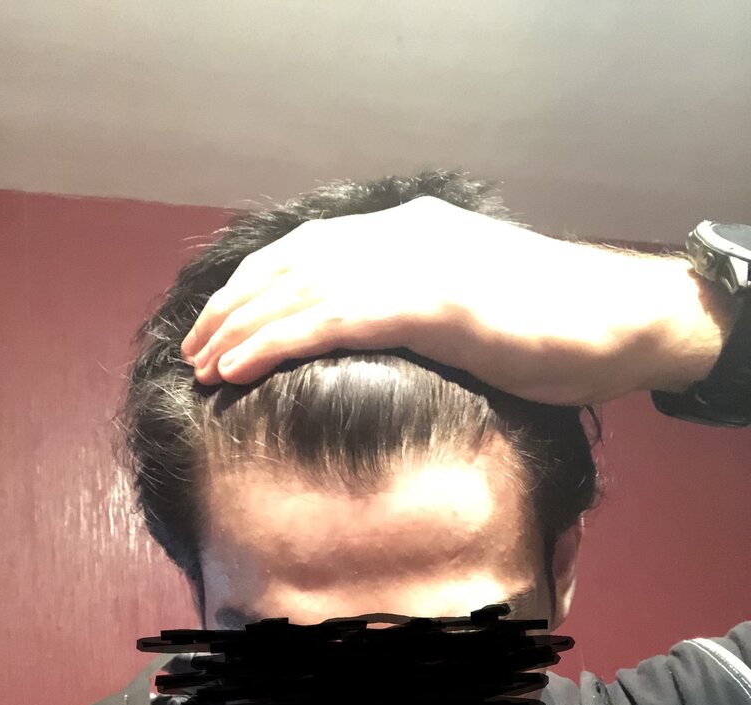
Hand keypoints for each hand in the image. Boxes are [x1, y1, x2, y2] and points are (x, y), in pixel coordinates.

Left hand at [180, 196, 701, 405]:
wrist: (618, 324)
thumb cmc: (552, 328)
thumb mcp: (472, 303)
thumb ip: (417, 304)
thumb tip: (374, 337)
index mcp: (413, 231)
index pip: (311, 249)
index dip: (257, 284)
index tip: (221, 321)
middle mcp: (404, 235)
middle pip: (292, 263)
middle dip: (235, 305)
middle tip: (193, 345)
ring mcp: (417, 263)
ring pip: (300, 290)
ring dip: (240, 327)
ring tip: (200, 361)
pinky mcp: (429, 301)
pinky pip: (330, 319)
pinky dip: (274, 342)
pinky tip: (235, 366)